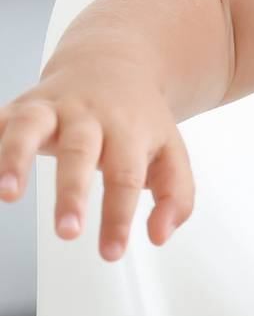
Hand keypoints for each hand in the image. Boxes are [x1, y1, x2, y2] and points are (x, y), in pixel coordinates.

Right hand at [0, 60, 195, 261]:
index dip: (118, 217)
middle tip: (68, 231)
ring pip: (31, 127)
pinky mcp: (20, 108)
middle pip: (80, 151)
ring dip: (15, 158)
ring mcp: (51, 110)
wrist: (113, 63)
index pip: (126, 177)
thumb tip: (160, 236)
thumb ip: (175, 195)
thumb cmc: (138, 117)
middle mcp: (89, 117)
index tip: (112, 252)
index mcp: (128, 131)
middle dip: (72, 193)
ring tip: (8, 193)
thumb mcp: (170, 152)